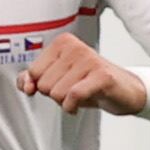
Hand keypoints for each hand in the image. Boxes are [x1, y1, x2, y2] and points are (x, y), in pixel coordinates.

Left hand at [18, 31, 144, 116]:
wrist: (125, 90)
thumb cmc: (90, 82)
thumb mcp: (58, 78)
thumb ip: (33, 79)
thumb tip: (25, 84)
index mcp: (62, 43)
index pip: (33, 72)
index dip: (42, 86)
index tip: (58, 84)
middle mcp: (75, 47)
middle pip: (44, 84)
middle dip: (56, 94)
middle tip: (73, 90)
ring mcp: (89, 60)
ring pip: (57, 92)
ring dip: (66, 102)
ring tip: (80, 95)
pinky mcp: (101, 76)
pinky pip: (73, 96)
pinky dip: (72, 107)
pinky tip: (77, 106)